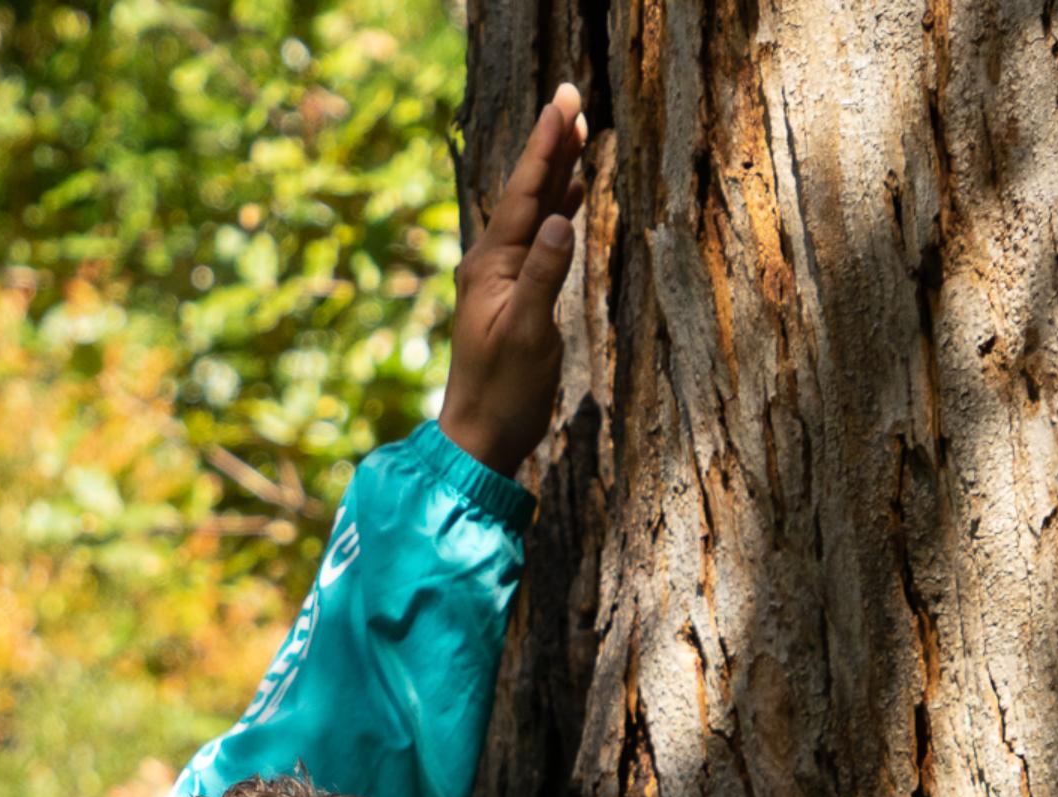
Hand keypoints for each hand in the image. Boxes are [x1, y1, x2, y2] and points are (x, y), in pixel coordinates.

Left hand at [441, 82, 588, 475]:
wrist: (480, 437)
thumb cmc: (504, 392)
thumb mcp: (527, 334)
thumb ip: (542, 277)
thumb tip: (559, 222)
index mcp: (490, 264)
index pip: (523, 193)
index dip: (546, 145)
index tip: (565, 102)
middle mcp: (490, 263)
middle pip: (526, 192)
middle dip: (551, 146)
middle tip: (573, 97)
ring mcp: (500, 279)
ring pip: (532, 212)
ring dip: (556, 174)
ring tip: (578, 134)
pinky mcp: (513, 296)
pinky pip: (536, 240)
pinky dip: (555, 212)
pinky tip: (568, 200)